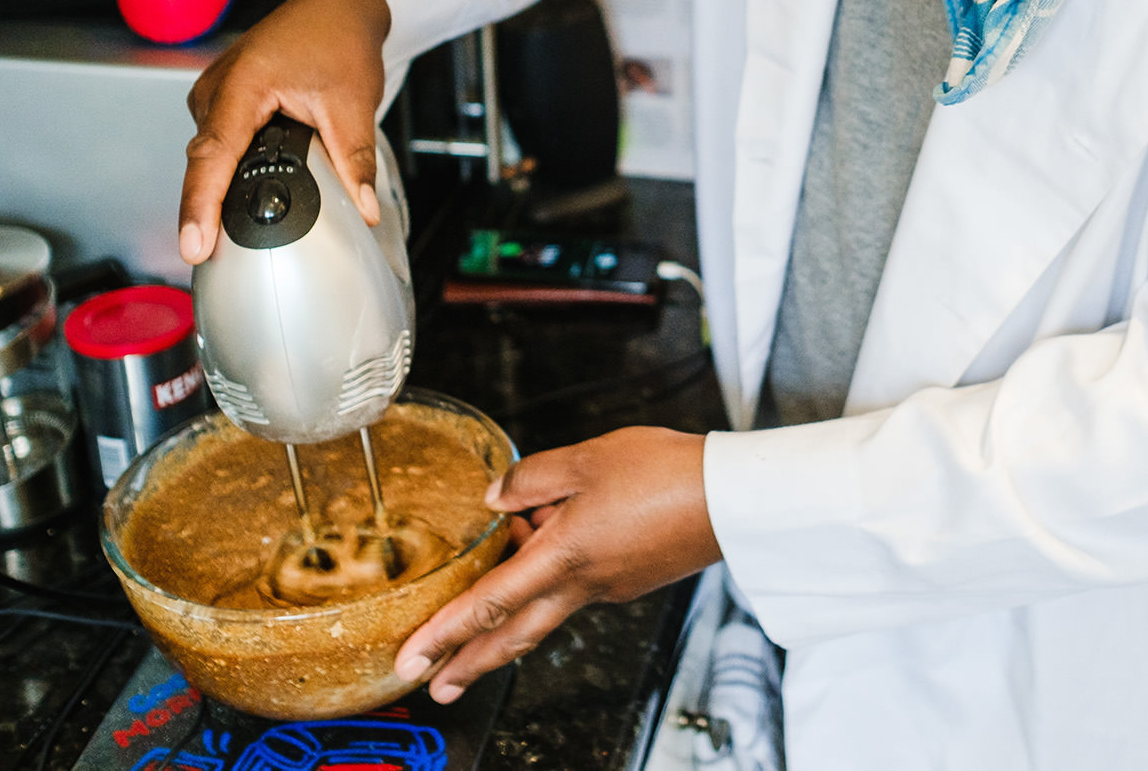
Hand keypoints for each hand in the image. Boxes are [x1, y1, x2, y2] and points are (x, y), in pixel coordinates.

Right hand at [176, 0, 390, 263]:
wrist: (335, 6)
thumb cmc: (338, 40)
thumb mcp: (353, 104)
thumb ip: (354, 160)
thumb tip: (364, 209)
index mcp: (243, 84)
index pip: (214, 156)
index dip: (200, 205)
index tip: (194, 245)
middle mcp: (216, 88)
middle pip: (204, 162)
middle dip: (204, 210)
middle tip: (212, 256)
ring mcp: (213, 92)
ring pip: (208, 156)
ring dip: (216, 190)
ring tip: (224, 232)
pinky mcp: (220, 99)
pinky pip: (216, 144)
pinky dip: (226, 170)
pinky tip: (239, 197)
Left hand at [397, 427, 719, 702]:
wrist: (733, 498)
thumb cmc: (667, 474)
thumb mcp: (588, 459)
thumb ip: (534, 477)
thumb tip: (498, 495)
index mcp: (564, 557)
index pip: (489, 605)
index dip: (445, 634)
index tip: (413, 661)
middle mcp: (584, 585)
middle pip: (514, 636)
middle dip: (469, 665)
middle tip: (436, 688)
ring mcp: (610, 587)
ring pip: (546, 607)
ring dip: (512, 610)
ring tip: (498, 577)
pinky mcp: (631, 578)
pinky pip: (578, 582)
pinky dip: (554, 573)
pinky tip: (555, 536)